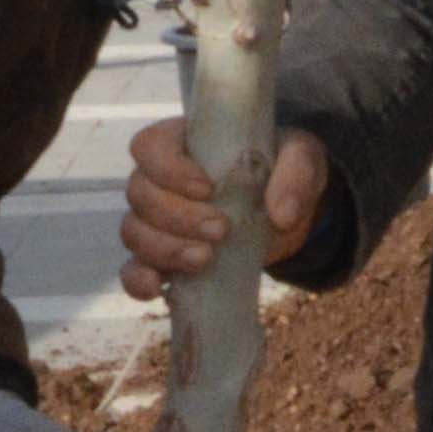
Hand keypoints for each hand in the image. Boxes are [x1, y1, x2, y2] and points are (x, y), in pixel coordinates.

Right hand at [120, 118, 329, 298]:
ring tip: (205, 259)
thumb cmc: (283, 171)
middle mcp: (158, 180)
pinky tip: (159, 289)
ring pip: (133, 233)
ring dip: (165, 249)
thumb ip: (296, 173)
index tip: (207, 188)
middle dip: (177, 217)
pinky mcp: (162, 259)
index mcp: (182, 142)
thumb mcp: (301, 158)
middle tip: (222, 230)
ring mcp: (155, 222)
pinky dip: (139, 281)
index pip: (149, 146)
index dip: (168, 169)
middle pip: (139, 194)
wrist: (286, 215)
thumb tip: (281, 215)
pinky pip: (132, 271)